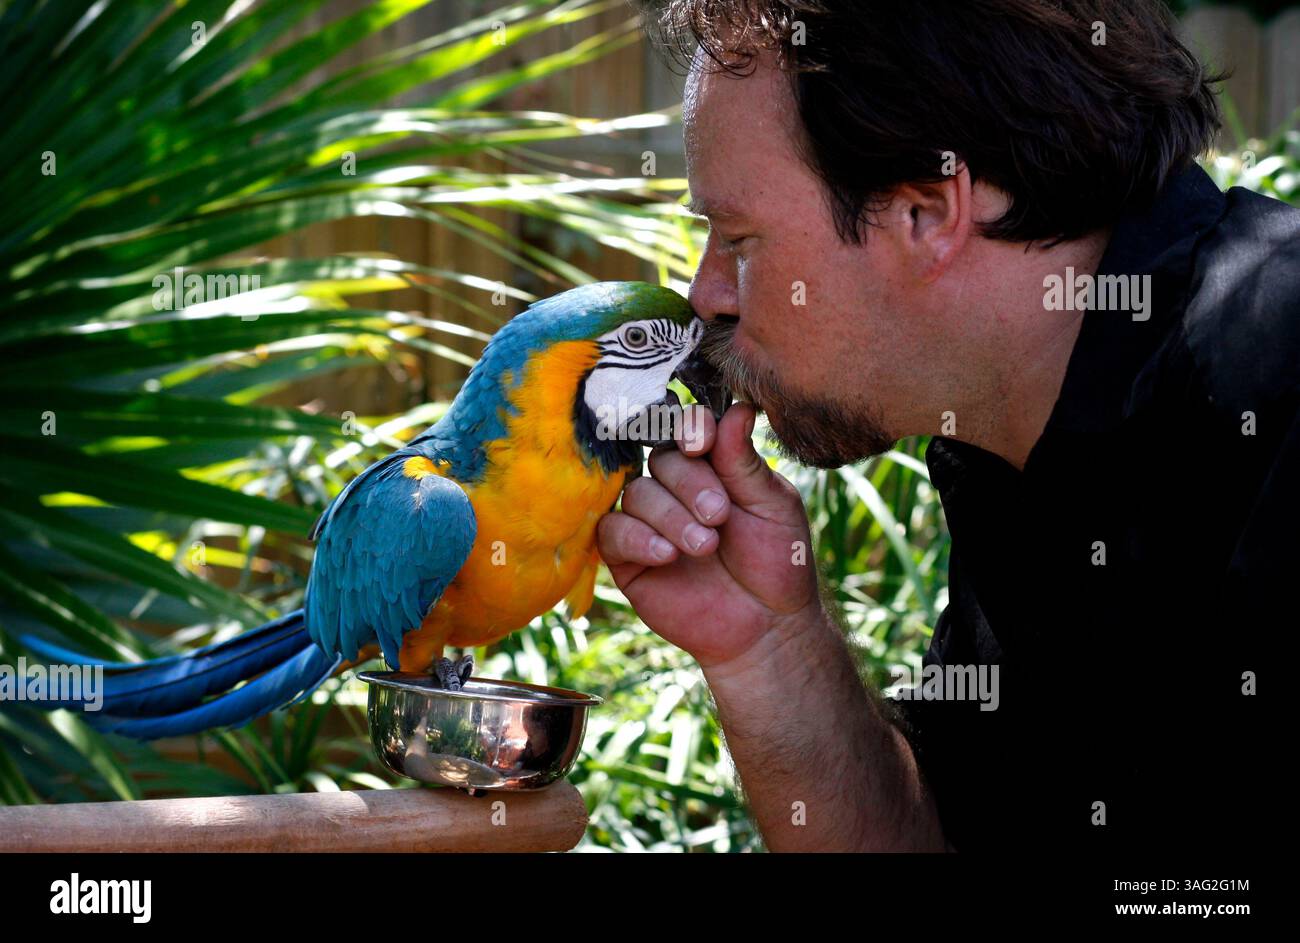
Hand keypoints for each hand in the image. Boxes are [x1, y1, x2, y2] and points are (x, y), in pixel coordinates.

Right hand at [596, 402, 820, 669]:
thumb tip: (741, 408)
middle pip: (661, 459)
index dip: (689, 430)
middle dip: (689, 484)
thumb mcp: (772, 507)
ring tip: (705, 546)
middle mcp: (676, 486)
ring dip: (670, 516)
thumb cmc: (776, 561)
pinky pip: (612, 531)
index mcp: (713, 466)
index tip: (701, 444)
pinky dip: (638, 538)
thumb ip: (745, 462)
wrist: (765, 625)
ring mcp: (648, 520)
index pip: (688, 430)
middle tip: (719, 515)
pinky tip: (667, 555)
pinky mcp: (626, 556)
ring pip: (637, 493)